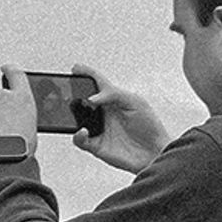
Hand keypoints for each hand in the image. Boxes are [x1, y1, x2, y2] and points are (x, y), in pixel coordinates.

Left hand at [0, 78, 38, 161]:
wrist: (6, 155)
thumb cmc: (22, 144)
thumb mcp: (31, 123)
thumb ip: (21, 112)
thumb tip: (13, 115)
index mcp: (23, 97)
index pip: (16, 75)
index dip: (10, 70)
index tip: (5, 67)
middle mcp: (4, 96)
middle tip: (4, 127)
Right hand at [68, 68, 190, 177]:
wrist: (155, 153)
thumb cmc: (150, 127)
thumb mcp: (136, 102)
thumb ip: (114, 95)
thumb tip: (92, 98)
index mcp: (115, 100)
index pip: (98, 84)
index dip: (87, 75)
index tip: (76, 69)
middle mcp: (104, 113)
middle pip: (83, 100)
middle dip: (72, 95)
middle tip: (67, 90)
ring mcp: (98, 128)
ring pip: (77, 119)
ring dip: (71, 114)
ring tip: (72, 109)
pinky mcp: (95, 145)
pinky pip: (79, 140)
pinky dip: (77, 135)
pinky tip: (83, 131)